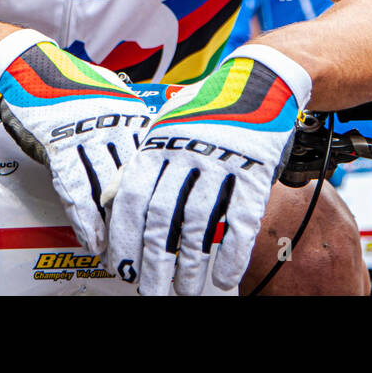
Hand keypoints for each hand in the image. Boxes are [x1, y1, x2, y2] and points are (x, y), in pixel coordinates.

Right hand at [0, 29, 149, 254]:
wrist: (25, 67)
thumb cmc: (66, 80)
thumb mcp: (111, 91)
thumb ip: (130, 118)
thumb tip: (150, 145)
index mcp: (131, 112)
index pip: (150, 163)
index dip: (153, 196)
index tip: (158, 220)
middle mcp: (114, 123)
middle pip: (132, 180)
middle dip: (137, 217)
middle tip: (142, 245)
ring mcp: (86, 136)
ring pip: (105, 191)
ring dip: (111, 226)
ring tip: (118, 252)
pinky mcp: (58, 146)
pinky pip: (75, 190)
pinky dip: (83, 219)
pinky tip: (90, 238)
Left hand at [106, 44, 310, 295]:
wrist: (258, 81)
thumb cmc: (206, 111)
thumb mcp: (164, 128)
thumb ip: (142, 165)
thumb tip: (113, 205)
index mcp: (158, 143)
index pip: (133, 199)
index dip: (125, 237)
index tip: (121, 267)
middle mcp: (185, 152)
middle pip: (163, 218)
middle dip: (154, 263)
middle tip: (151, 291)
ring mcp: (221, 160)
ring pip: (199, 223)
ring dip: (191, 265)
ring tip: (186, 290)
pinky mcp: (255, 169)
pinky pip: (242, 219)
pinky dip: (233, 253)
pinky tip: (225, 276)